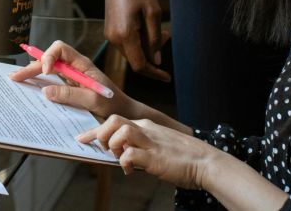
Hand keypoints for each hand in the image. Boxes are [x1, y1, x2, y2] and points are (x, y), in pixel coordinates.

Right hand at [8, 40, 140, 119]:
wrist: (122, 112)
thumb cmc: (112, 104)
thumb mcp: (92, 99)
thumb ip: (70, 94)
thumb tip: (46, 90)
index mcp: (81, 64)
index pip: (60, 49)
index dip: (49, 56)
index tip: (46, 71)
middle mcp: (74, 67)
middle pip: (49, 59)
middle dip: (33, 66)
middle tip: (15, 77)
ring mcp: (71, 76)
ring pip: (48, 69)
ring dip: (33, 72)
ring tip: (16, 78)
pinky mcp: (69, 86)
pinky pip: (51, 80)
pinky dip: (39, 81)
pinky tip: (29, 84)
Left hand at [79, 115, 219, 188]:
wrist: (207, 163)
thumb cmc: (185, 157)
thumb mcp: (160, 146)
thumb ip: (142, 146)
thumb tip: (124, 155)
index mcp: (148, 126)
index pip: (116, 121)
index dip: (96, 130)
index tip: (82, 138)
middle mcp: (148, 130)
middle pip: (114, 120)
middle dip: (102, 134)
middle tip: (105, 150)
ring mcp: (151, 142)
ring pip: (121, 131)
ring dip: (114, 146)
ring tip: (119, 159)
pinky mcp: (155, 157)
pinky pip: (131, 154)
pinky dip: (124, 162)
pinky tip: (130, 170)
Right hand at [103, 0, 170, 81]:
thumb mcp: (153, 13)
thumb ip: (154, 39)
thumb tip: (155, 61)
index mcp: (125, 35)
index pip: (139, 65)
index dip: (154, 73)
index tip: (167, 77)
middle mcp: (114, 38)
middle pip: (135, 60)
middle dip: (153, 56)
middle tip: (167, 35)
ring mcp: (110, 34)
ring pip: (131, 53)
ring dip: (147, 48)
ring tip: (160, 30)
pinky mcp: (110, 29)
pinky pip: (126, 44)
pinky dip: (139, 42)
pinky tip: (147, 27)